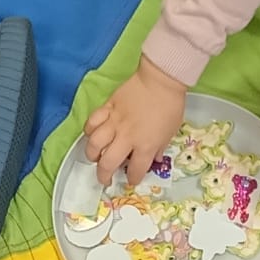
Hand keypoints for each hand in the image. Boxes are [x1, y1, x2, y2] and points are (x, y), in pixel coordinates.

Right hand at [84, 58, 187, 185]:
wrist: (161, 80)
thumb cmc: (170, 106)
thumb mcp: (171, 132)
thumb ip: (160, 148)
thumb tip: (154, 159)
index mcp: (145, 146)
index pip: (135, 170)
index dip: (133, 179)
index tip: (132, 179)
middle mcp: (127, 137)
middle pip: (108, 163)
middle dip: (104, 175)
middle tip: (105, 178)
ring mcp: (114, 122)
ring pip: (94, 144)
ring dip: (92, 155)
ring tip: (95, 157)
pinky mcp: (108, 108)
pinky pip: (92, 122)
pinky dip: (89, 130)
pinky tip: (91, 134)